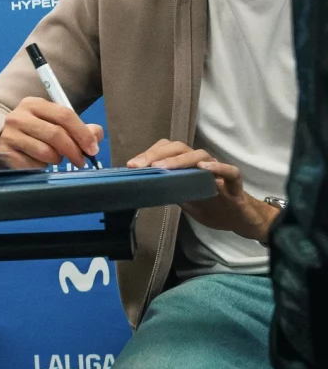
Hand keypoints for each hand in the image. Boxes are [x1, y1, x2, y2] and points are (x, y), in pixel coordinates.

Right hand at [0, 97, 104, 168]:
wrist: (3, 141)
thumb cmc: (36, 133)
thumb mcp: (55, 124)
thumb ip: (80, 128)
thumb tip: (95, 136)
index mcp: (34, 104)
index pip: (64, 115)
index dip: (82, 133)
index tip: (93, 148)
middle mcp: (18, 116)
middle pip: (56, 134)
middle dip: (74, 150)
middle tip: (81, 161)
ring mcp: (9, 135)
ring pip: (45, 152)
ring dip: (56, 159)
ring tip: (55, 158)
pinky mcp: (5, 152)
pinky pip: (33, 165)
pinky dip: (41, 167)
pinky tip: (38, 162)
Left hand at [127, 139, 276, 241]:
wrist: (238, 220)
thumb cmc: (210, 206)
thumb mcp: (183, 199)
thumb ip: (167, 189)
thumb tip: (142, 185)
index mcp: (187, 166)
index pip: (166, 150)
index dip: (149, 154)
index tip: (131, 165)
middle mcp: (202, 163)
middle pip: (180, 148)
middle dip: (157, 155)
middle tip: (140, 165)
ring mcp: (218, 172)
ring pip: (201, 155)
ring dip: (180, 160)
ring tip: (162, 168)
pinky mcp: (235, 184)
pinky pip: (230, 171)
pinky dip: (218, 167)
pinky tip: (204, 167)